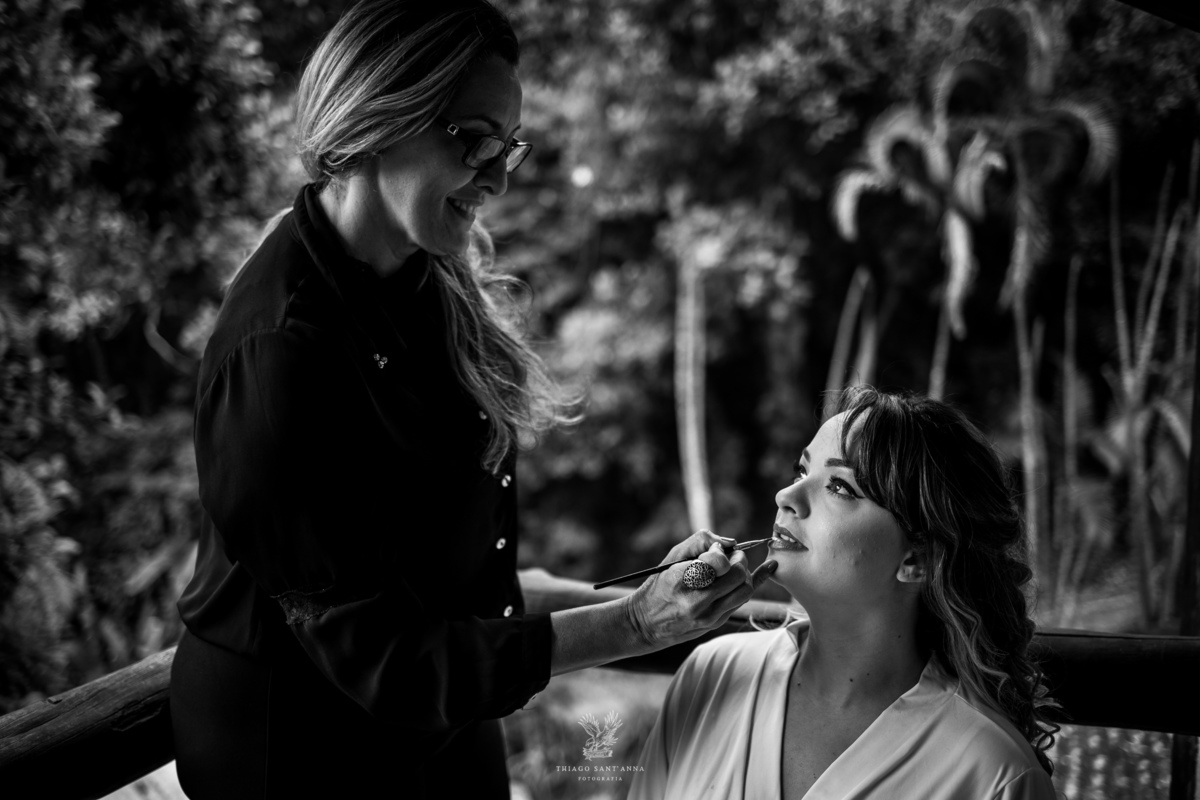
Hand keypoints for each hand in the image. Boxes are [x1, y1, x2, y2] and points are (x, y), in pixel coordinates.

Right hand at [622, 530, 777, 649]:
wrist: (647, 623)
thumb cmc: (660, 583)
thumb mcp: (672, 556)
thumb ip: (701, 541)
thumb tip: (730, 543)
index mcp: (682, 581)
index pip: (717, 563)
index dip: (721, 553)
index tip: (714, 551)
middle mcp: (697, 602)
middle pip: (738, 575)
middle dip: (739, 560)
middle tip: (730, 557)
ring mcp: (709, 616)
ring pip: (746, 590)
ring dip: (745, 573)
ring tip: (733, 568)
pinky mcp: (716, 623)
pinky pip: (743, 601)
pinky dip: (755, 581)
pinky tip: (770, 567)